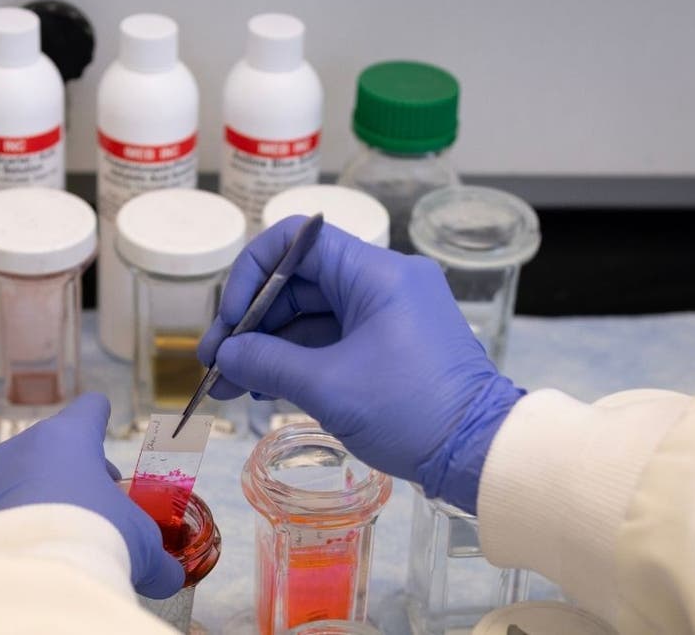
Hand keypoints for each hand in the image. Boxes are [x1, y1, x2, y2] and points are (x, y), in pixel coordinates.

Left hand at [0, 393, 184, 597]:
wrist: (29, 580)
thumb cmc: (94, 540)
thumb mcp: (140, 545)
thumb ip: (156, 556)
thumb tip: (168, 576)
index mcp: (69, 437)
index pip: (88, 410)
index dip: (99, 415)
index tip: (100, 416)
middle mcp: (24, 446)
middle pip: (55, 447)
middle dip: (76, 471)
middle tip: (95, 502)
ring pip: (23, 477)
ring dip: (42, 496)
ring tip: (60, 530)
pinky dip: (15, 522)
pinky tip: (30, 548)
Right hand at [198, 216, 524, 513]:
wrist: (479, 453)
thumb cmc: (412, 411)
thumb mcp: (329, 387)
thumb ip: (267, 362)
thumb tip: (225, 355)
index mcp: (376, 273)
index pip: (296, 241)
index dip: (253, 273)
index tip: (231, 321)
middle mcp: (381, 281)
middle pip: (296, 280)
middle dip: (250, 320)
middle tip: (215, 361)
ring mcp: (385, 313)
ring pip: (307, 313)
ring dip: (265, 345)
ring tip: (228, 383)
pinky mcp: (386, 343)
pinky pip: (327, 338)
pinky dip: (293, 359)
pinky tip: (259, 386)